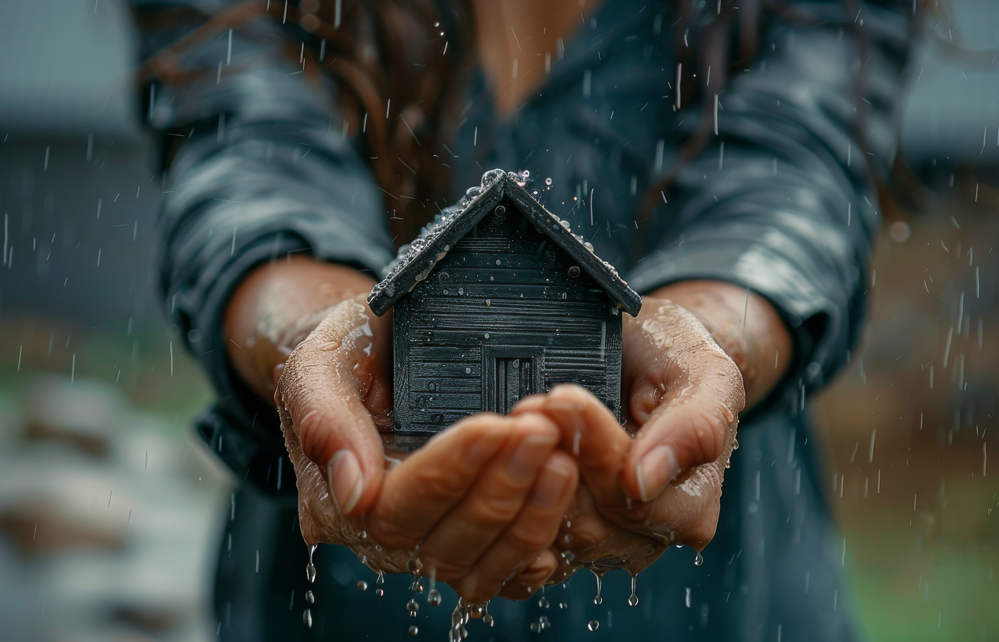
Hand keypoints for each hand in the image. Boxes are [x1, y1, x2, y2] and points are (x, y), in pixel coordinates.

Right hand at [227, 258, 579, 601]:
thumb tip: (354, 494)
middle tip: (541, 431)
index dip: (447, 470)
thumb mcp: (324, 361)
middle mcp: (382, 538)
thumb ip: (325, 418)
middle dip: (499, 487)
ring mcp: (430, 547)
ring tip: (565, 459)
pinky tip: (569, 518)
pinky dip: (539, 552)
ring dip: (530, 518)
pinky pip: (506, 576)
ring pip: (479, 567)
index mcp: (335, 500)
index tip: (494, 426)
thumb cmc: (354, 351)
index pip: (393, 507)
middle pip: (441, 543)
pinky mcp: (474, 548)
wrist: (385, 348)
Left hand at [511, 283, 789, 579]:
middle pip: (586, 514)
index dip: (593, 448)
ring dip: (528, 469)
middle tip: (530, 403)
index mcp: (690, 507)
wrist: (647, 351)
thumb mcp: (704, 375)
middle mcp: (646, 535)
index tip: (563, 398)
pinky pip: (527, 526)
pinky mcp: (559, 530)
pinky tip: (506, 448)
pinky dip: (516, 486)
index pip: (629, 495)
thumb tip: (644, 482)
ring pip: (550, 523)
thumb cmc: (679, 358)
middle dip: (555, 453)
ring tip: (518, 417)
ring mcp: (599, 538)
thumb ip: (690, 428)